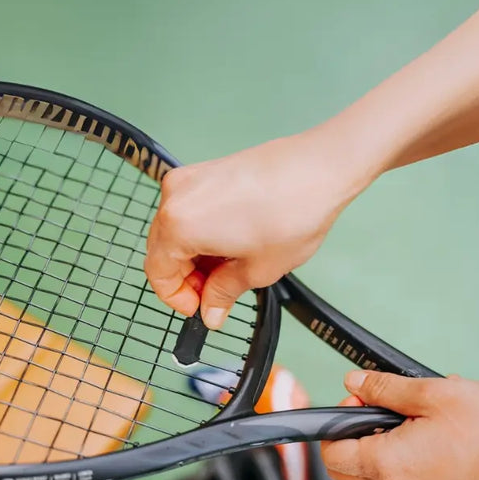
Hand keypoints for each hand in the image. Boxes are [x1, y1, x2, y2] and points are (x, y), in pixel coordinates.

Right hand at [144, 122, 375, 329]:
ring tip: (229, 270)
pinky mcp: (206, 171)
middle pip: (162, 250)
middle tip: (214, 295)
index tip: (198, 308)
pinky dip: (202, 233)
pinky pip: (190, 210)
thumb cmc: (293, 212)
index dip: (177, 298)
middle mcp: (176, 197)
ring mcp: (190, 179)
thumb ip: (223, 294)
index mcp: (179, 225)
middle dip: (186, 278)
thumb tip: (210, 310)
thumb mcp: (256, 270)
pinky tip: (230, 245)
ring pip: (175, 230)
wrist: (320, 169)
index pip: (158, 273)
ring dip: (195, 256)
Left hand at [321, 371, 478, 479]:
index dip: (339, 419)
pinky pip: (394, 473)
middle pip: (342, 464)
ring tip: (411, 414)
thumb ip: (384, 388)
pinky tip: (426, 428)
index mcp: (385, 465)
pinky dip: (396, 449)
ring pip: (367, 469)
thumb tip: (355, 382)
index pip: (330, 451)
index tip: (363, 399)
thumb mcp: (433, 394)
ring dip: (376, 438)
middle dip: (351, 431)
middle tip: (380, 405)